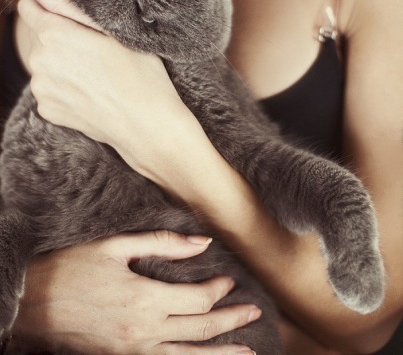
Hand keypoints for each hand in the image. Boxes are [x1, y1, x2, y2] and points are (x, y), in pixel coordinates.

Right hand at [13, 231, 259, 353]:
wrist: (34, 302)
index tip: (230, 281)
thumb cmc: (73, 267)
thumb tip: (202, 242)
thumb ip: (163, 243)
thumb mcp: (116, 247)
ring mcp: (133, 351)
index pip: (197, 298)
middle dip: (231, 321)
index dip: (218, 290)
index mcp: (145, 298)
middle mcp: (144, 330)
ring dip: (219, 354)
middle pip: (200, 329)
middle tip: (254, 313)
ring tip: (246, 353)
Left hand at [18, 0, 191, 162]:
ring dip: (60, 62)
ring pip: (44, 63)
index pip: (29, 7)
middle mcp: (39, 61)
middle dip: (59, 36)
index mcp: (54, 34)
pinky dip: (64, 86)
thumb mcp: (111, 29)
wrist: (146, 125)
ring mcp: (41, 89)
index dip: (47, 5)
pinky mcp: (47, 110)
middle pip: (38, 36)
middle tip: (95, 48)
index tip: (69, 15)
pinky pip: (49, 88)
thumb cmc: (139, 72)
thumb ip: (67, 4)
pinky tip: (90, 90)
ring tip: (95, 72)